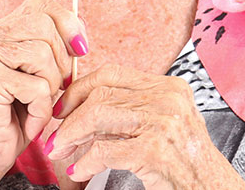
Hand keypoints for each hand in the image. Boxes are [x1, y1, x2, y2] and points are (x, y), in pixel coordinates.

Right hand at [0, 0, 89, 177]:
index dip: (67, 23)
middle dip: (61, 62)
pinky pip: (37, 87)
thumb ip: (53, 47)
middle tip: (50, 88)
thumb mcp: (40, 73)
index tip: (79, 49)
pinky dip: (41, 109)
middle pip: (45, 27)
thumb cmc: (16, 114)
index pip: (41, 3)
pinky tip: (27, 119)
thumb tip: (79, 38)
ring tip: (35, 104)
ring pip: (43, 55)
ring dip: (50, 88)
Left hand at [45, 63, 244, 188]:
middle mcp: (167, 99)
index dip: (79, 88)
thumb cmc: (188, 164)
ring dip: (71, 136)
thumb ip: (134, 111)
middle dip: (70, 116)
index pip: (112, 73)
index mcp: (169, 87)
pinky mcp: (154, 150)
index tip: (63, 107)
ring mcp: (162, 123)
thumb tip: (84, 110)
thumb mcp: (167, 125)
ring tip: (61, 152)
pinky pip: (104, 150)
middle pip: (100, 94)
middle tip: (56, 136)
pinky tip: (80, 171)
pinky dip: (85, 162)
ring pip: (97, 116)